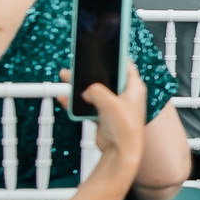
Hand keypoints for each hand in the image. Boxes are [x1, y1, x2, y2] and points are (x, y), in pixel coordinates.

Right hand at [68, 61, 149, 179]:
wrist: (121, 153)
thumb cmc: (125, 129)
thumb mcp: (109, 103)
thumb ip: (96, 90)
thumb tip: (86, 91)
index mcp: (134, 88)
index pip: (126, 65)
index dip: (115, 55)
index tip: (104, 46)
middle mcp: (125, 96)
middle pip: (106, 77)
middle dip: (91, 71)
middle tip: (78, 62)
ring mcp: (114, 107)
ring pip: (94, 90)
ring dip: (80, 85)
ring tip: (66, 77)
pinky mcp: (104, 117)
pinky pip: (88, 105)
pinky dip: (77, 102)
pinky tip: (65, 97)